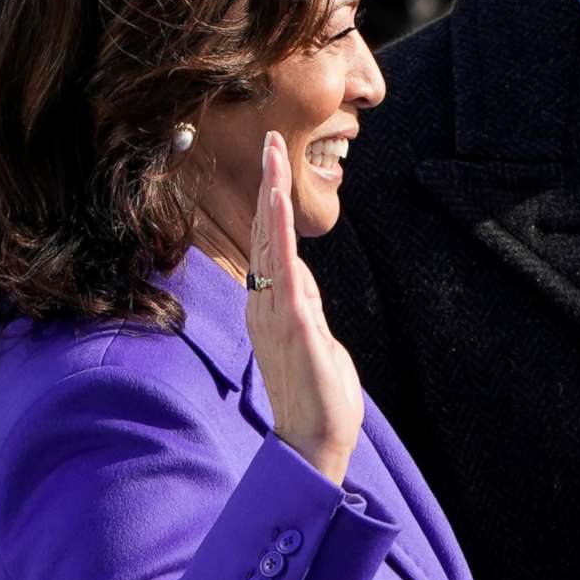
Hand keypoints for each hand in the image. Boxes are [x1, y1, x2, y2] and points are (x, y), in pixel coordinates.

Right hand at [247, 132, 362, 482]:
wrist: (315, 440)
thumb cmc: (317, 396)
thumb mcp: (315, 338)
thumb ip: (306, 306)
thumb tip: (302, 280)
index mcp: (270, 307)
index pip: (267, 245)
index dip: (267, 202)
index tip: (271, 164)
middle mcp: (264, 304)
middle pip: (263, 232)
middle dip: (266, 183)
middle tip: (269, 138)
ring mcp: (275, 311)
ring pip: (268, 241)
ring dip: (269, 194)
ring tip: (272, 154)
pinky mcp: (293, 320)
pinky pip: (284, 266)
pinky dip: (277, 230)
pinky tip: (275, 200)